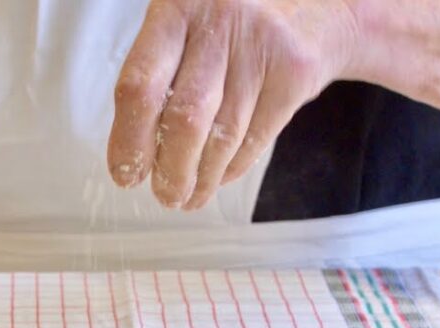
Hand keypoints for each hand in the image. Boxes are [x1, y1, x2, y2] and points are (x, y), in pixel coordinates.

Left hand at [107, 0, 358, 209]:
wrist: (313, 10)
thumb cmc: (229, 30)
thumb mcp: (186, 29)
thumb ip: (157, 77)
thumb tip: (132, 152)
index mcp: (177, 9)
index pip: (141, 85)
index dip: (129, 139)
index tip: (126, 174)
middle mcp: (218, 22)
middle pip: (185, 119)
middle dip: (171, 171)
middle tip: (165, 195)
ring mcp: (260, 47)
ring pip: (223, 136)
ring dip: (202, 178)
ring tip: (188, 196)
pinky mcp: (293, 73)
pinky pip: (256, 138)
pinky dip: (232, 168)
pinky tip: (218, 177)